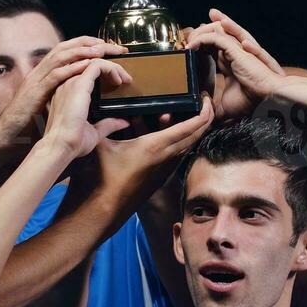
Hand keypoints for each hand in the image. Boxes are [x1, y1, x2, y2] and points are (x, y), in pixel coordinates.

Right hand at [0, 36, 127, 149]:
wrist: (8, 135)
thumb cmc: (32, 127)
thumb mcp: (59, 113)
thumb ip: (85, 112)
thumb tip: (116, 121)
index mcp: (46, 75)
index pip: (69, 53)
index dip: (88, 46)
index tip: (108, 49)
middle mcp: (42, 72)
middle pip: (68, 48)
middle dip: (91, 43)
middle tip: (113, 46)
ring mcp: (38, 79)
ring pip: (61, 55)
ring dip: (82, 50)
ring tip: (102, 49)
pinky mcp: (36, 90)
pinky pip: (55, 74)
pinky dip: (71, 68)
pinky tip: (86, 66)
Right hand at [41, 59, 131, 159]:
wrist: (60, 147)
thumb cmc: (71, 142)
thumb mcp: (94, 131)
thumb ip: (107, 124)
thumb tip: (122, 122)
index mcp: (67, 93)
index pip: (84, 73)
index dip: (102, 73)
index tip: (117, 83)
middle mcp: (67, 84)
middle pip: (90, 64)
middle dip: (110, 68)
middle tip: (125, 79)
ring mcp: (71, 82)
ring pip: (94, 62)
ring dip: (113, 67)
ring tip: (124, 78)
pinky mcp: (79, 84)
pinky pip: (97, 65)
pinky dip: (111, 68)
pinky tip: (119, 78)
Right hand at [72, 96, 214, 205]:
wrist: (106, 208)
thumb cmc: (104, 176)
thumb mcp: (101, 143)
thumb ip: (104, 123)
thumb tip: (100, 107)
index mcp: (158, 145)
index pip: (192, 126)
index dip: (204, 111)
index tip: (206, 98)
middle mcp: (167, 156)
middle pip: (196, 135)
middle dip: (203, 117)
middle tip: (200, 102)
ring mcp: (166, 168)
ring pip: (186, 144)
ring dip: (187, 129)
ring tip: (176, 113)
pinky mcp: (161, 175)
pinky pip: (176, 153)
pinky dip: (175, 140)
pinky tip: (160, 132)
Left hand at [185, 9, 285, 120]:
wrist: (267, 97)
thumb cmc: (252, 101)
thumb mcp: (225, 106)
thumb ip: (213, 107)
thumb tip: (201, 112)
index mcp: (231, 64)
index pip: (213, 49)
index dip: (200, 46)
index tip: (187, 48)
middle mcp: (233, 54)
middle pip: (214, 35)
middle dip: (200, 32)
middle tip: (185, 36)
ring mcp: (235, 49)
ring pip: (216, 31)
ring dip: (200, 31)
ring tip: (187, 34)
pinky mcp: (236, 48)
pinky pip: (216, 37)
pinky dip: (202, 39)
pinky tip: (191, 46)